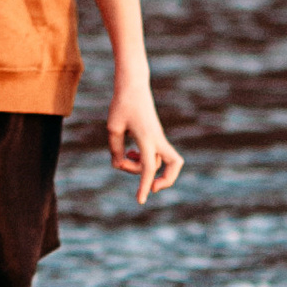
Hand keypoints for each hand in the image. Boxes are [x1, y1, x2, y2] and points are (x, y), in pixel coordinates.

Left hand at [105, 82, 182, 200]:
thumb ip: (116, 150)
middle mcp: (157, 139)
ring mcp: (158, 138)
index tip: (140, 201)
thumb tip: (120, 166)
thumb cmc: (121, 103)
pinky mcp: (155, 136)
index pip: (148, 168)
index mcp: (147, 138)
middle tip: (149, 188)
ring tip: (126, 157)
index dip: (143, 185)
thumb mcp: (113, 127)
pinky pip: (154, 156)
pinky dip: (143, 161)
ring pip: (158, 162)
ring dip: (142, 168)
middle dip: (166, 181)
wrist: (133, 85)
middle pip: (174, 165)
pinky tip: (129, 152)